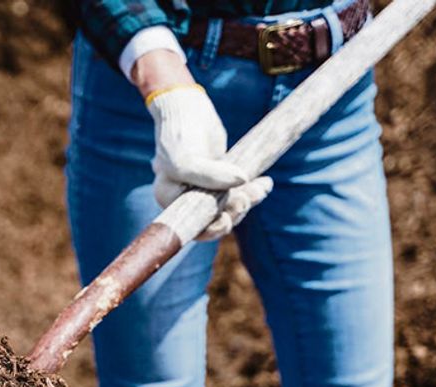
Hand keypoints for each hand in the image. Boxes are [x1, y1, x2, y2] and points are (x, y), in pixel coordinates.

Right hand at [132, 53, 271, 240]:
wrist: (188, 108)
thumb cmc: (180, 133)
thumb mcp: (186, 158)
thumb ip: (209, 175)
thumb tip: (243, 182)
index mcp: (169, 199)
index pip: (191, 227)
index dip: (211, 230)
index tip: (227, 219)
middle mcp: (185, 198)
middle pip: (213, 220)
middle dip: (234, 212)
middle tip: (247, 198)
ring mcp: (204, 189)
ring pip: (229, 207)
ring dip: (248, 200)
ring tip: (262, 187)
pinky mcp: (221, 179)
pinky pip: (238, 192)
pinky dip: (253, 190)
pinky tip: (265, 183)